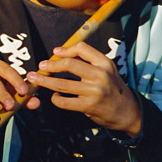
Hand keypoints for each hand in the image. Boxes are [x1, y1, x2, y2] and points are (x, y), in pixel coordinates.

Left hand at [25, 42, 142, 135]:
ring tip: (34, 79)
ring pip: (62, 84)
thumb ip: (87, 61)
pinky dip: (55, 98)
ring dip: (45, 81)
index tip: (54, 52)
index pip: (82, 48)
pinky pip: (64, 101)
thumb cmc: (112, 88)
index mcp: (104, 63)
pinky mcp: (89, 106)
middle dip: (50, 65)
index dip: (65, 49)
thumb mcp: (106, 70)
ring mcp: (94, 92)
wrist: (127, 112)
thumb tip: (58, 52)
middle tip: (40, 66)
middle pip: (69, 64)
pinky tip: (55, 96)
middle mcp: (100, 75)